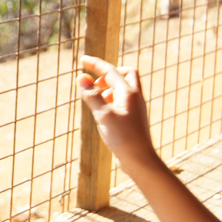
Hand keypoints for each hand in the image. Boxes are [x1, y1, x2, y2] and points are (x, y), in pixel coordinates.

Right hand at [76, 56, 157, 174]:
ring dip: (109, 87)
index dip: (95, 64)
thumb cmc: (123, 138)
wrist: (140, 161)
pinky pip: (123, 99)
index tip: (82, 59)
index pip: (110, 71)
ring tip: (96, 98)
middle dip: (109, 73)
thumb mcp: (103, 115)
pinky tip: (104, 111)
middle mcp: (135, 97)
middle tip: (94, 82)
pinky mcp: (134, 118)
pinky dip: (112, 98)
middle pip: (126, 73)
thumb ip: (92, 96)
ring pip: (125, 87)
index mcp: (128, 92)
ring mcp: (136, 107)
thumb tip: (81, 77)